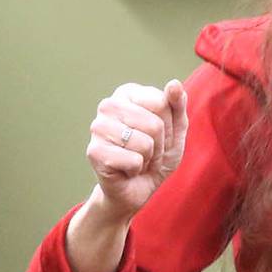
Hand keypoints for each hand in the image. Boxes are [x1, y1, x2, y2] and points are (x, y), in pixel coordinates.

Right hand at [86, 80, 189, 217]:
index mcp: (128, 94)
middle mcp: (108, 105)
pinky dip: (137, 170)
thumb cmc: (156, 155)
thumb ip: (177, 106)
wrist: (138, 188)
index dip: (169, 126)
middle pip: (154, 124)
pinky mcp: (94, 152)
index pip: (162, 102)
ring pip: (145, 143)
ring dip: (148, 158)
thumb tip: (174, 83)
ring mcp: (97, 127)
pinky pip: (134, 160)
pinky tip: (126, 170)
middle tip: (148, 152)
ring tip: (138, 160)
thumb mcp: (176, 131)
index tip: (159, 135)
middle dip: (160, 145)